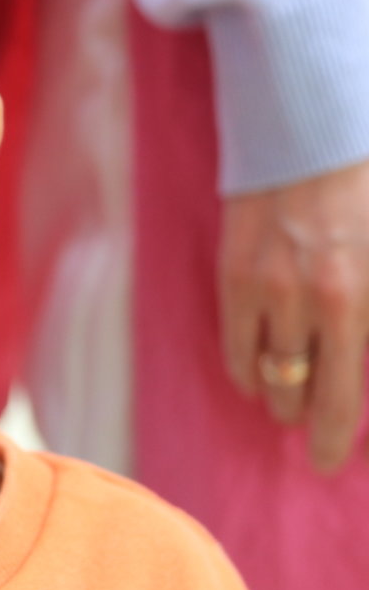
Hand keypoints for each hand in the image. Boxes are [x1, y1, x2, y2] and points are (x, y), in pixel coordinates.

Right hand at [218, 160, 368, 472]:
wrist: (312, 129)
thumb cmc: (367, 190)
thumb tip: (359, 358)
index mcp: (358, 300)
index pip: (342, 391)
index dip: (332, 434)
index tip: (323, 459)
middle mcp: (314, 301)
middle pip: (303, 390)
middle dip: (306, 417)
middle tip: (306, 431)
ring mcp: (268, 289)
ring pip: (266, 374)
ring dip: (276, 396)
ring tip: (282, 403)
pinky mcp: (233, 274)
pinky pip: (233, 346)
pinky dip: (245, 368)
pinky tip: (255, 373)